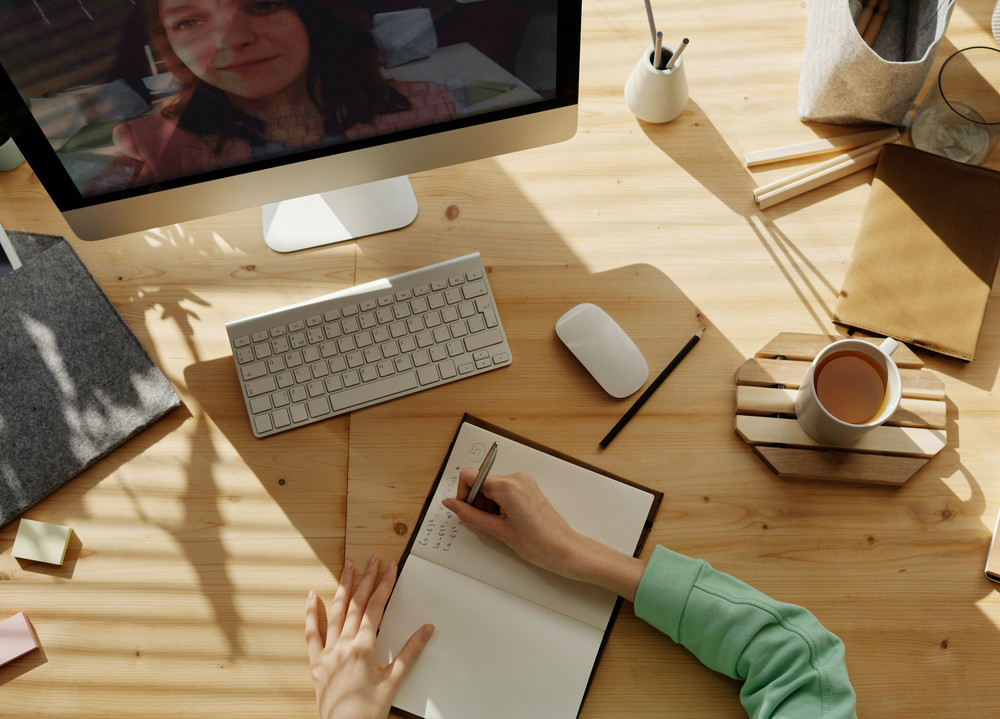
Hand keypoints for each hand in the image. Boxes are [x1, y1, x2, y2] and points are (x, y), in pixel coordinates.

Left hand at [305, 555, 433, 718]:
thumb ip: (410, 652)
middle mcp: (343, 646)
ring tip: (348, 567)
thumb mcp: (394, 682)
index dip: (384, 585)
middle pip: (356, 604)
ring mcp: (327, 653)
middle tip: (373, 559)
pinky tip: (313, 596)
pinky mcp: (317, 663)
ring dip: (343, 587)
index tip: (390, 567)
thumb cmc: (367, 712)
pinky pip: (312, 634)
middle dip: (366, 579)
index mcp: (363, 648)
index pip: (376, 607)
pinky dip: (312, 613)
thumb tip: (426, 629)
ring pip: (335, 612)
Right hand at [442, 469, 579, 576]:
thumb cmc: (539, 544)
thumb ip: (470, 515)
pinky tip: (507, 520)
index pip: (469, 476)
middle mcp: (516, 478)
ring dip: (488, 504)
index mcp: (507, 486)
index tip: (466, 510)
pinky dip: (498, 503)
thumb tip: (451, 504)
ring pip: (490, 486)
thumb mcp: (498, 531)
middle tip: (487, 523)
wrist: (565, 550)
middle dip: (477, 502)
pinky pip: (503, 489)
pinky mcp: (527, 487)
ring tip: (500, 524)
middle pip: (480, 481)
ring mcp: (523, 481)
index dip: (463, 494)